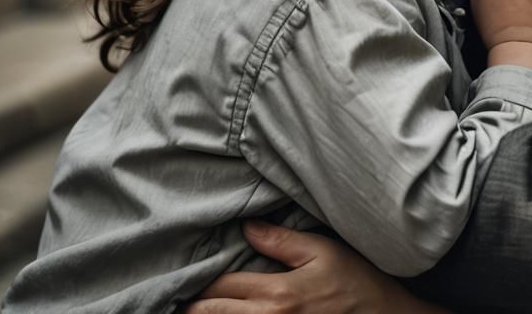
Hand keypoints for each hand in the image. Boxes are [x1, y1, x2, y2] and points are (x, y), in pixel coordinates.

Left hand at [183, 222, 449, 312]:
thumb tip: (246, 226)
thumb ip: (282, 241)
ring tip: (189, 308)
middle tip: (173, 297)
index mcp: (278, 294)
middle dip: (192, 307)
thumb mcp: (323, 252)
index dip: (199, 281)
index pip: (222, 288)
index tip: (183, 273)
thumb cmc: (358, 283)